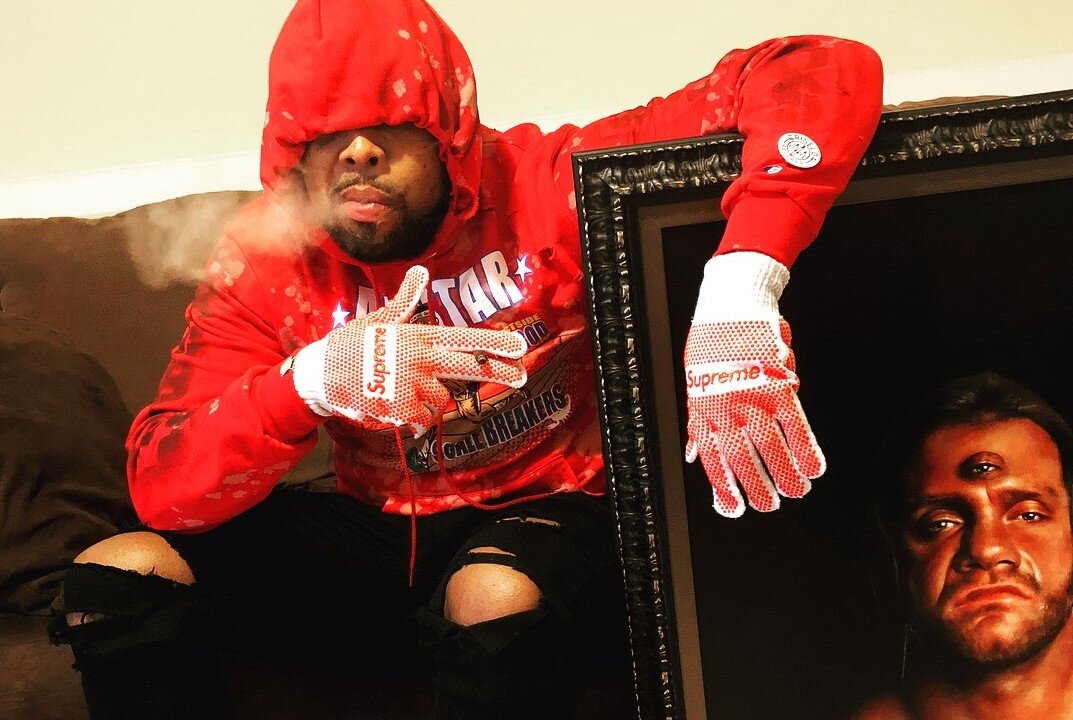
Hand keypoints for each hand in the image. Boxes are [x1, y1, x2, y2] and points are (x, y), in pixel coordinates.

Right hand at [293, 266, 526, 435]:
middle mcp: (419, 358)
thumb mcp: (379, 318)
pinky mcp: (398, 408)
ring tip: (409, 393)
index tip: (520, 347)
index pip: (464, 338)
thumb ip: (405, 300)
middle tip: (522, 376)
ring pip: (443, 399)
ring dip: (434, 401)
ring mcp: (410, 384)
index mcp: (417, 336)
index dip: (494, 343)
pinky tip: (401, 412)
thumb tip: (420, 271)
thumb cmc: (350, 345)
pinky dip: (417, 420)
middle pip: (468, 367)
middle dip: (498, 371)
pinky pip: (423, 420)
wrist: (319, 374)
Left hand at [683, 253, 824, 516]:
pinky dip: (806, 449)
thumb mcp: (693, 382)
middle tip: (770, 505)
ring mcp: (752, 398)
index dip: (723, 487)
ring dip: (786, 475)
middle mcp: (725, 408)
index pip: (711, 459)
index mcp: (702, 410)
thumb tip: (693, 454)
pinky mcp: (779, 385)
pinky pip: (795, 425)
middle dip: (757, 488)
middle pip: (743, 460)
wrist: (731, 302)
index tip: (732, 508)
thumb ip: (696, 422)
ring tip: (796, 491)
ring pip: (771, 448)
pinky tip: (814, 467)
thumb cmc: (710, 341)